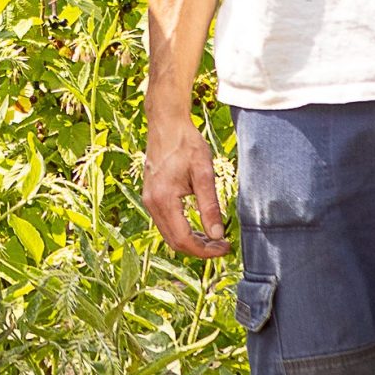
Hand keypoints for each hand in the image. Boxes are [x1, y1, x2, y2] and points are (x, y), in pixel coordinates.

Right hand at [142, 113, 230, 259]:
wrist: (166, 123)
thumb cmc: (186, 144)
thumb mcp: (204, 174)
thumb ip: (210, 206)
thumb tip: (217, 235)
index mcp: (163, 199)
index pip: (183, 239)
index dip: (205, 250)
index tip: (225, 247)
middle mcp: (151, 203)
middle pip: (174, 242)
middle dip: (199, 249)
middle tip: (222, 245)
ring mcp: (149, 200)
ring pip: (169, 234)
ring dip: (191, 240)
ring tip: (214, 238)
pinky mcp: (151, 196)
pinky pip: (165, 223)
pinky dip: (182, 230)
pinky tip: (198, 226)